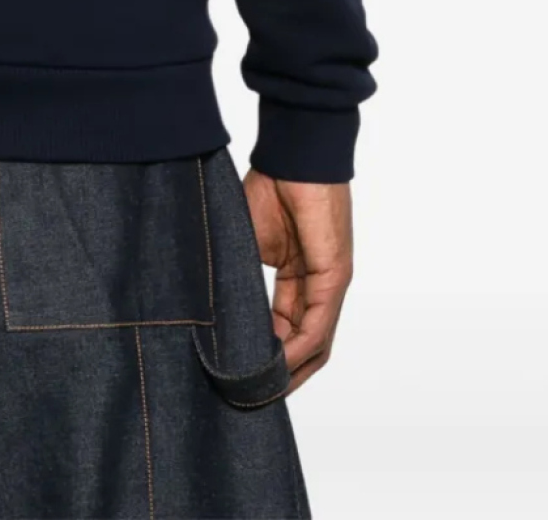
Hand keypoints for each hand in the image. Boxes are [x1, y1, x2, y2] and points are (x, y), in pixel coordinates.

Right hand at [243, 169, 352, 393]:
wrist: (292, 155)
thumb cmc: (270, 186)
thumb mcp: (247, 241)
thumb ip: (239, 274)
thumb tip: (213, 307)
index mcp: (297, 274)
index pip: (285, 326)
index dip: (266, 351)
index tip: (241, 369)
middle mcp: (318, 284)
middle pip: (305, 343)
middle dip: (281, 371)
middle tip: (252, 392)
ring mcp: (329, 282)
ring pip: (315, 342)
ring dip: (290, 370)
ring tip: (263, 389)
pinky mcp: (335, 276)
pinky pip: (318, 324)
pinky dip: (298, 348)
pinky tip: (276, 363)